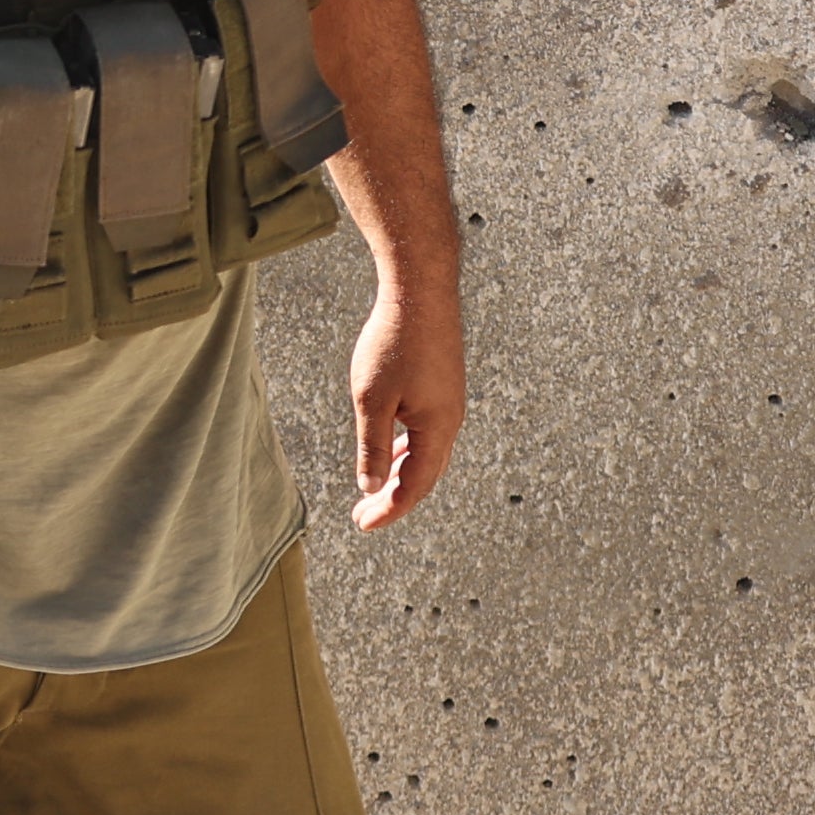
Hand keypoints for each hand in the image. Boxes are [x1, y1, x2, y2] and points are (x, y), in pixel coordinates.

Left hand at [345, 277, 464, 531]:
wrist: (420, 290)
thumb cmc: (393, 341)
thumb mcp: (371, 399)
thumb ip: (371, 446)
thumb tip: (371, 486)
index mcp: (437, 428)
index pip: (415, 485)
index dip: (390, 509)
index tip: (363, 525)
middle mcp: (451, 419)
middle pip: (425, 475)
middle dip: (394, 499)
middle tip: (363, 517)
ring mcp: (450, 402)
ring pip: (428, 453)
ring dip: (401, 475)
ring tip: (376, 491)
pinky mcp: (444, 386)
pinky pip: (429, 432)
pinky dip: (408, 450)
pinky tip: (391, 449)